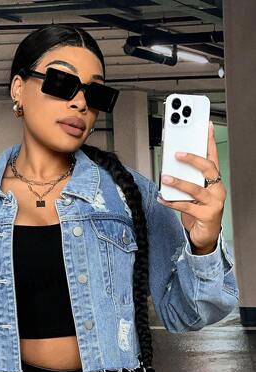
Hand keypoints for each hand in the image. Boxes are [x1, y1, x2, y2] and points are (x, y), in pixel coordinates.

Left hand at [158, 121, 226, 253]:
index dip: (210, 142)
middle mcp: (217, 190)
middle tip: (178, 154)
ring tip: (165, 177)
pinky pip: (186, 207)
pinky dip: (172, 202)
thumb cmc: (200, 212)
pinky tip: (162, 198)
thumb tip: (170, 168)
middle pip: (208, 169)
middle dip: (193, 159)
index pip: (213, 157)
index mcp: (215, 182)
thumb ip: (187, 180)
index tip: (206, 127)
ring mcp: (213, 203)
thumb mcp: (194, 193)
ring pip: (196, 189)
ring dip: (179, 182)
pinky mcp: (206, 215)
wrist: (206, 235)